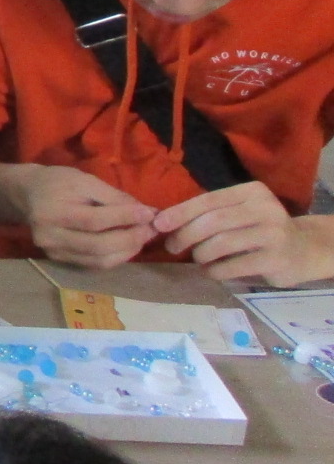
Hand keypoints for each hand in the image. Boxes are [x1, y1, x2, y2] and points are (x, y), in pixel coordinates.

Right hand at [4, 164, 156, 268]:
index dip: (125, 218)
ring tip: (143, 237)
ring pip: (98, 260)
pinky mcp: (59, 260)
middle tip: (151, 229)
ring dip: (127, 251)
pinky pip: (93, 264)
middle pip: (97, 245)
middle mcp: (49, 236)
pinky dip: (115, 257)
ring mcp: (53, 252)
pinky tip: (127, 246)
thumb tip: (146, 212)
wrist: (27, 194)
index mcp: (52, 212)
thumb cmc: (57, 182)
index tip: (150, 213)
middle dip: (130, 238)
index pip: (94, 220)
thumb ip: (113, 197)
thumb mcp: (84, 180)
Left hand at [152, 184, 333, 286]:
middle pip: (213, 221)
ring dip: (200, 254)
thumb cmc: (260, 230)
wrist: (303, 250)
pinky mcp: (276, 259)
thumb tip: (163, 221)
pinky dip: (215, 271)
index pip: (208, 200)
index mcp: (252, 192)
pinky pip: (233, 266)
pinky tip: (211, 271)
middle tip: (171, 246)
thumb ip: (209, 213)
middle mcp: (265, 209)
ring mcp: (273, 234)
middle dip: (185, 235)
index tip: (159, 224)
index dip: (180, 212)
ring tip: (197, 258)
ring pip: (221, 244)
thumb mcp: (239, 212)